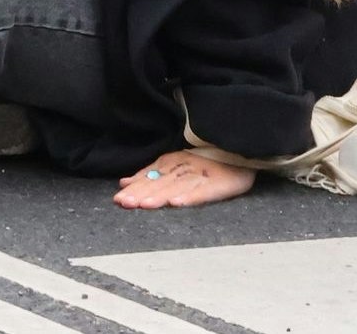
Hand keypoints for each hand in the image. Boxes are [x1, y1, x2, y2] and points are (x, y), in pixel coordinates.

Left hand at [112, 150, 258, 209]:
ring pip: (177, 187)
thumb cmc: (205, 162)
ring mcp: (200, 176)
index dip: (134, 189)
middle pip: (159, 183)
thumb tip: (123, 182)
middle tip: (125, 203)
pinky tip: (177, 203)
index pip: (149, 179)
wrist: (239, 152)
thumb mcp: (174, 164)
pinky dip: (189, 197)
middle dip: (141, 194)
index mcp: (171, 164)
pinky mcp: (219, 184)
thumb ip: (149, 175)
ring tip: (146, 204)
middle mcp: (183, 169)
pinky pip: (202, 191)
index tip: (118, 200)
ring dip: (160, 196)